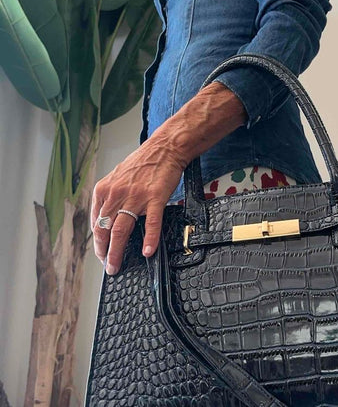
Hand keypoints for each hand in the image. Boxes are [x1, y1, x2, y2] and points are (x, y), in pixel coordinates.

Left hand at [90, 80, 246, 275]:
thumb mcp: (118, 176)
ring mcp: (136, 196)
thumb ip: (110, 196)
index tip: (101, 252)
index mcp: (105, 189)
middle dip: (103, 251)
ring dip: (117, 251)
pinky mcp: (155, 198)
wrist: (165, 148)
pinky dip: (149, 239)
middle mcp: (117, 193)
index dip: (97, 241)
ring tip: (117, 265)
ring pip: (120, 230)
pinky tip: (148, 250)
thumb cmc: (144, 162)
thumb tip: (108, 218)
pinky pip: (151, 223)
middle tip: (108, 265)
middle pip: (104, 229)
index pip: (96, 221)